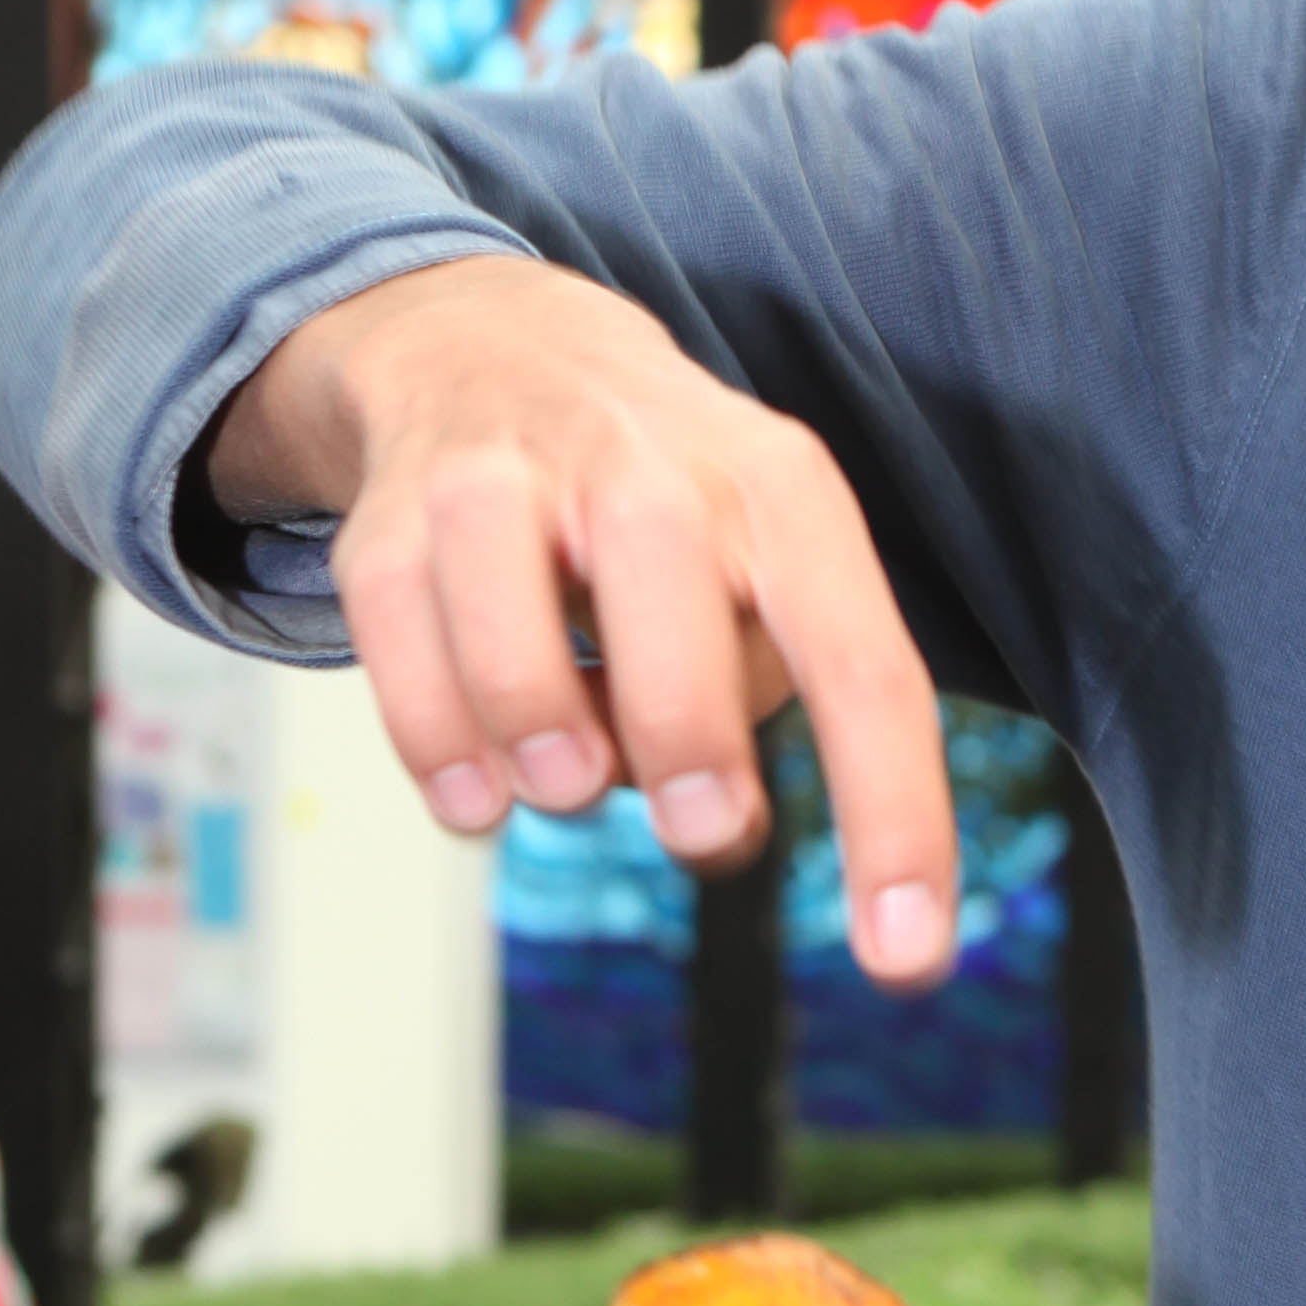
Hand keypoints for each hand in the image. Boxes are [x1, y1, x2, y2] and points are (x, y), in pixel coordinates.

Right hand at [212, 257, 954, 976]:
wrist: (498, 347)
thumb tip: (713, 823)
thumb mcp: (762, 568)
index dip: (894, 820)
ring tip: (566, 784)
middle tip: (701, 829)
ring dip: (545, 749)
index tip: (908, 959)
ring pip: (515, 641)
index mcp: (783, 494)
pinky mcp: (397, 517)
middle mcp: (653, 469)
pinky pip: (402, 653)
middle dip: (689, 744)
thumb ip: (758, 698)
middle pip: (676, 610)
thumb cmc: (671, 510)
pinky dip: (438, 749)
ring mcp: (511, 481)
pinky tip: (476, 796)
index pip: (865, 667)